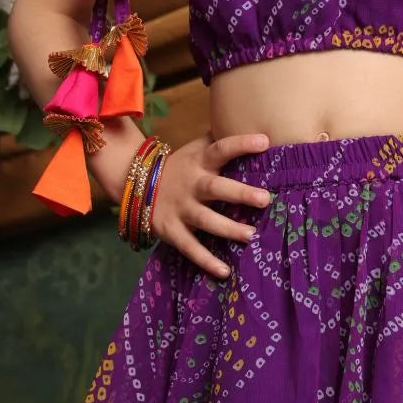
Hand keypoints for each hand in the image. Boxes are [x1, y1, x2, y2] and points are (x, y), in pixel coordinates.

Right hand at [150, 132, 273, 279]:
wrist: (136, 184)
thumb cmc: (181, 167)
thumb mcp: (196, 150)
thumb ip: (220, 142)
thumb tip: (260, 130)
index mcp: (199, 162)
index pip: (221, 149)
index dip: (241, 144)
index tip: (265, 141)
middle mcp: (191, 184)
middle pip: (216, 188)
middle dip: (240, 193)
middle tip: (265, 199)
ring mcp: (180, 208)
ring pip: (205, 220)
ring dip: (228, 229)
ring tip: (251, 235)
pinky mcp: (171, 230)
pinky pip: (190, 247)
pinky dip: (206, 260)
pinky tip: (225, 271)